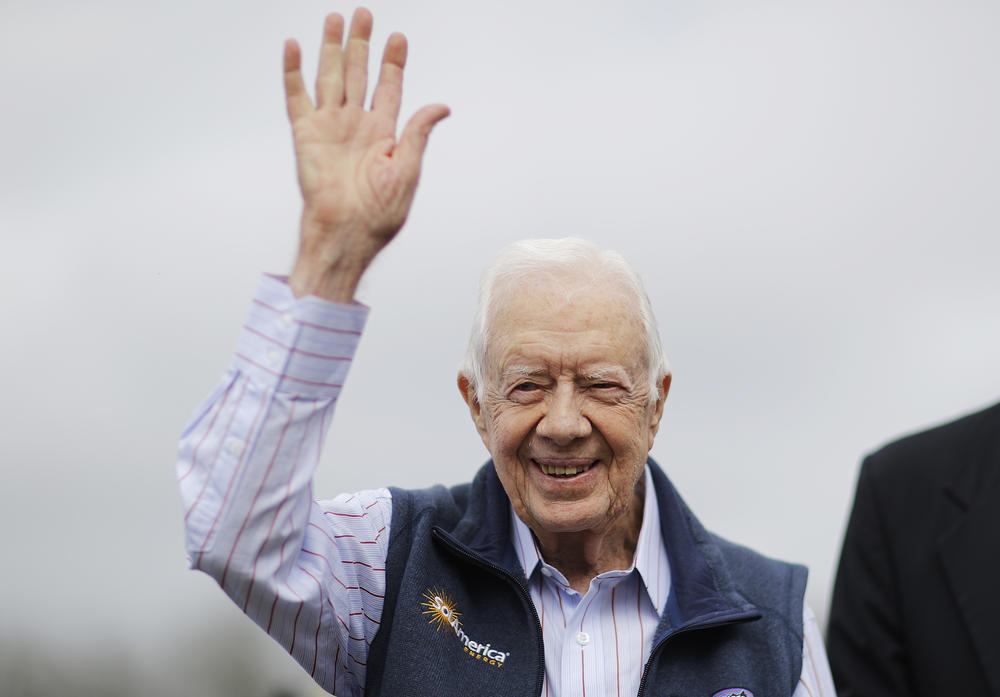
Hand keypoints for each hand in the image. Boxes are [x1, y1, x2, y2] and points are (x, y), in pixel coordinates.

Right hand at [284, 9, 449, 300]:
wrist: (347, 232)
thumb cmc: (380, 213)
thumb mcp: (408, 169)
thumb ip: (419, 132)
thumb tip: (442, 106)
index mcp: (383, 133)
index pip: (388, 88)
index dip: (392, 62)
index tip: (398, 38)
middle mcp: (355, 125)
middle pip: (359, 74)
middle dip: (362, 44)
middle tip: (365, 14)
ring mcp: (330, 126)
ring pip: (331, 76)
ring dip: (333, 48)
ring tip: (336, 19)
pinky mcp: (305, 134)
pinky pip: (297, 96)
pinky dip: (293, 71)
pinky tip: (295, 46)